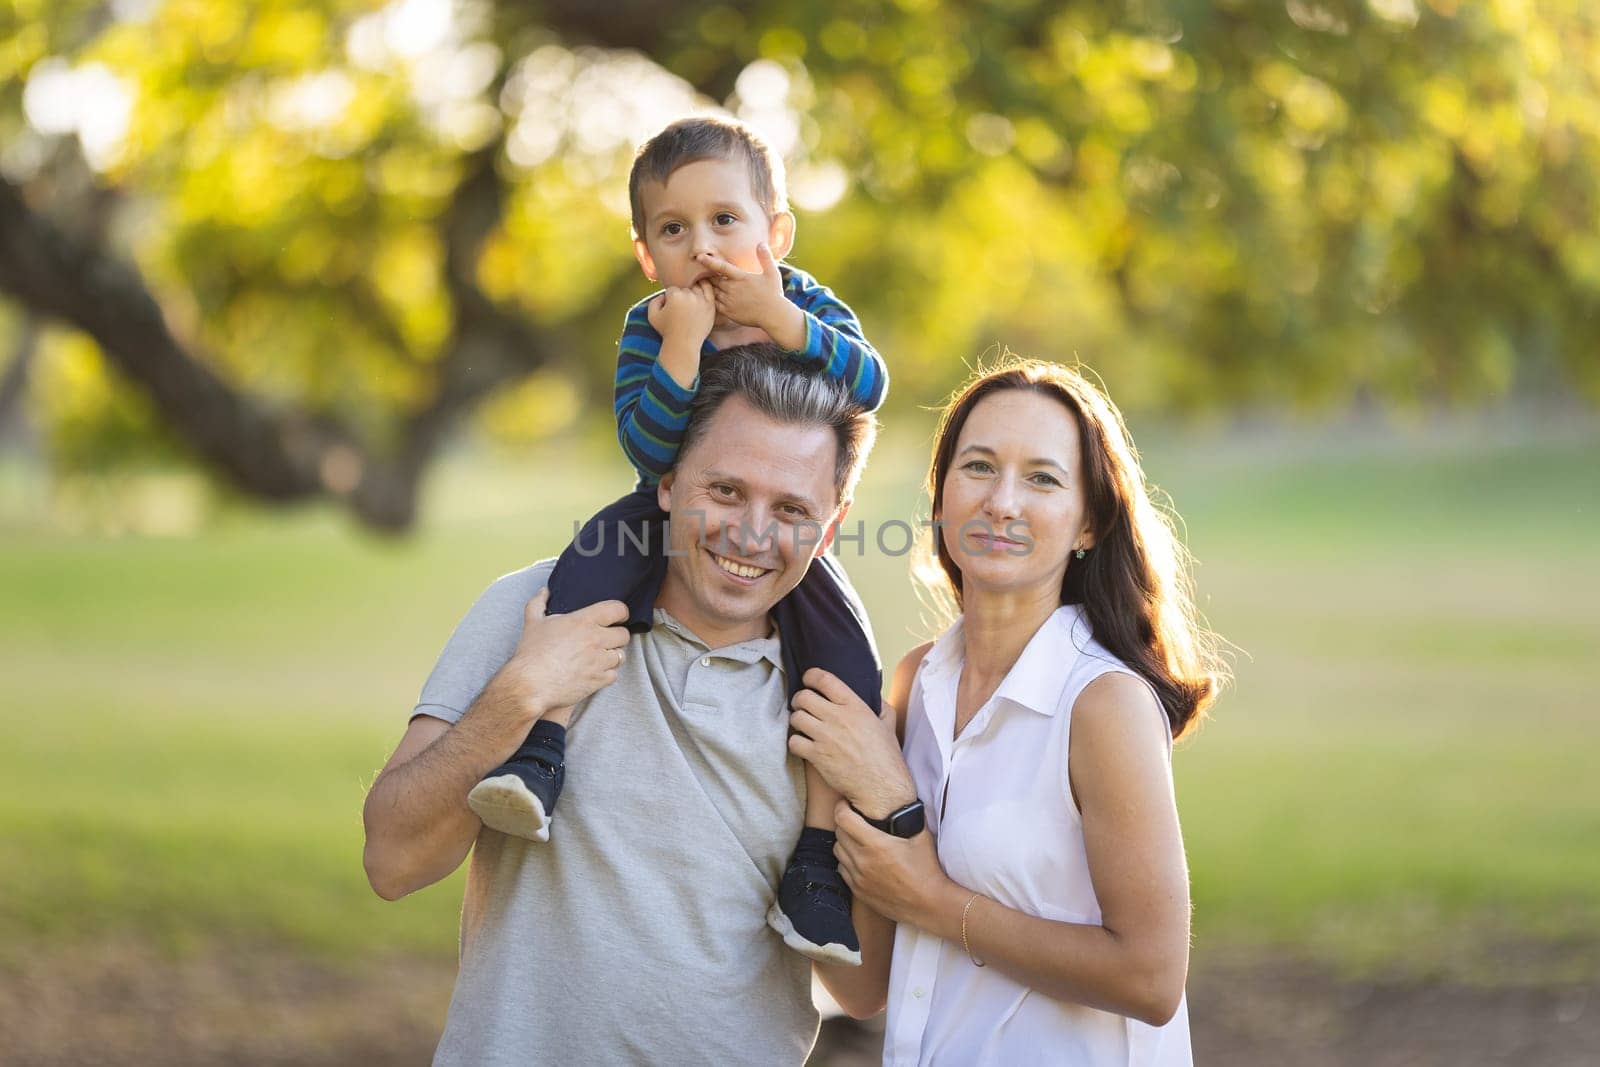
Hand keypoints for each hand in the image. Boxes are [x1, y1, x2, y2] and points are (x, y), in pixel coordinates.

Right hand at [494, 590, 629, 721]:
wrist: (530, 685)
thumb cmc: (531, 654)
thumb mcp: (532, 622)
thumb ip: (539, 603)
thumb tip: (544, 592)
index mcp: (583, 621)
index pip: (617, 609)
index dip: (620, 613)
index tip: (617, 617)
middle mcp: (596, 639)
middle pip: (623, 634)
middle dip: (616, 636)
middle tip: (605, 640)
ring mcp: (599, 661)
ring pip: (620, 655)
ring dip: (611, 656)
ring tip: (598, 657)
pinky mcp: (599, 680)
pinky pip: (614, 675)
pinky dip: (606, 674)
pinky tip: (594, 672)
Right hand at [646, 281, 716, 348]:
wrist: (683, 344)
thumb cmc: (667, 331)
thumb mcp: (652, 316)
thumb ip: (654, 300)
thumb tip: (664, 294)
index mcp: (674, 295)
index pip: (672, 289)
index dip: (669, 298)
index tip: (670, 309)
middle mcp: (689, 296)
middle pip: (685, 288)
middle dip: (681, 297)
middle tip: (680, 311)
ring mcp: (701, 300)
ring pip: (696, 288)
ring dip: (692, 294)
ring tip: (689, 307)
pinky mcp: (710, 306)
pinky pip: (709, 290)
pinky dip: (705, 288)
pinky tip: (700, 294)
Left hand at [698, 244, 791, 336]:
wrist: (774, 316)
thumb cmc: (774, 294)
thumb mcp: (772, 273)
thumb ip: (765, 258)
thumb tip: (761, 243)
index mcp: (741, 277)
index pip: (721, 267)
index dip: (709, 261)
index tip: (699, 256)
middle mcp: (732, 289)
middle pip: (714, 280)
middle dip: (709, 277)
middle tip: (704, 274)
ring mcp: (729, 301)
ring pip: (713, 292)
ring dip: (710, 288)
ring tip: (706, 286)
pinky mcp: (728, 312)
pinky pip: (715, 305)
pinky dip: (712, 301)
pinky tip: (713, 299)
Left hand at [788, 667, 916, 815]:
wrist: (881, 787)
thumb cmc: (886, 756)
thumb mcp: (888, 723)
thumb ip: (880, 705)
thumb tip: (873, 694)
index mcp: (855, 706)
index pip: (824, 680)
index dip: (810, 676)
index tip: (807, 679)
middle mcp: (838, 718)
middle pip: (803, 697)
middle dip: (799, 699)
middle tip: (802, 705)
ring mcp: (826, 737)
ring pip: (795, 718)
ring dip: (796, 721)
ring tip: (803, 726)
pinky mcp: (817, 756)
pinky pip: (793, 742)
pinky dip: (795, 742)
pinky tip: (803, 745)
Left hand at [833, 802, 950, 925]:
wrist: (929, 904)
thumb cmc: (927, 869)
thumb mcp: (921, 837)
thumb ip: (909, 818)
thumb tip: (903, 803)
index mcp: (876, 844)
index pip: (844, 819)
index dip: (842, 807)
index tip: (846, 804)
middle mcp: (863, 861)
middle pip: (838, 834)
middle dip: (844, 823)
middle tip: (854, 819)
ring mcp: (859, 878)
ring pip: (837, 852)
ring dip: (844, 842)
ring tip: (856, 839)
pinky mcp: (859, 891)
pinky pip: (842, 870)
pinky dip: (847, 861)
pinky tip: (859, 859)